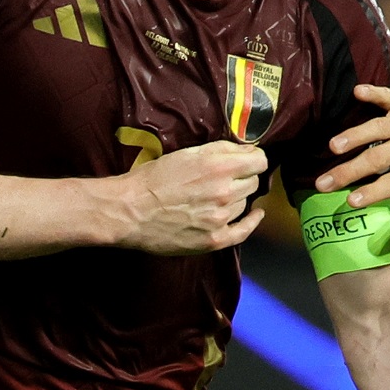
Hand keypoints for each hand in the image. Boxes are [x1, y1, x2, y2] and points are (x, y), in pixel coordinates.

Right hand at [116, 141, 267, 255]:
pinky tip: (255, 215)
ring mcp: (220, 218)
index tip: (247, 160)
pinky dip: (252, 221)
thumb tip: (249, 149)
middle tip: (225, 179)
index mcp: (218, 167)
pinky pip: (244, 231)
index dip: (254, 158)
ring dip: (236, 198)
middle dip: (242, 177)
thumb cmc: (153, 179)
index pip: (259, 161)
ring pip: (244, 203)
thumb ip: (221, 149)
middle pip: (252, 182)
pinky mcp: (214, 239)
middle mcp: (224, 192)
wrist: (129, 211)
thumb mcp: (186, 154)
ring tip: (215, 196)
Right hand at [317, 86, 389, 268]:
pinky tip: (355, 92)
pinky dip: (375, 93)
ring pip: (381, 127)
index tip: (350, 203)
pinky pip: (389, 96)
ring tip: (332, 147)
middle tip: (323, 183)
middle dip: (352, 170)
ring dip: (356, 135)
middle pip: (381, 156)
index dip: (374, 192)